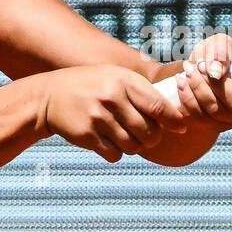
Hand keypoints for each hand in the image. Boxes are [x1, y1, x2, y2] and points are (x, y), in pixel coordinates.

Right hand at [39, 64, 188, 162]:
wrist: (50, 96)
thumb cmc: (92, 86)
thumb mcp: (115, 77)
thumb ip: (142, 92)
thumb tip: (175, 116)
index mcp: (124, 81)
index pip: (158, 107)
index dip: (174, 121)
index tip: (181, 128)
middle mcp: (112, 98)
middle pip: (149, 132)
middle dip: (152, 138)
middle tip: (146, 135)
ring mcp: (98, 118)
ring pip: (133, 146)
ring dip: (133, 146)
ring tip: (124, 136)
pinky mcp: (87, 136)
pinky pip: (115, 155)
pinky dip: (116, 152)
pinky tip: (108, 141)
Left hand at [176, 32, 231, 129]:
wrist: (198, 75)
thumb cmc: (216, 57)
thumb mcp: (219, 44)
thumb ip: (221, 49)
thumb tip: (216, 70)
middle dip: (218, 85)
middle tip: (202, 66)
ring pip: (217, 111)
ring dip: (199, 88)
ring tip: (188, 69)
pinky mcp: (213, 126)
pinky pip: (200, 117)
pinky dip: (188, 98)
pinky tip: (180, 82)